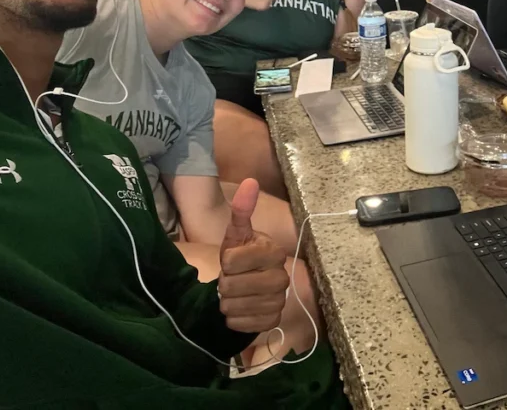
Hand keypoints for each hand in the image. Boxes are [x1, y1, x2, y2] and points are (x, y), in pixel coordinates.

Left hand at [218, 179, 288, 333]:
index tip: (232, 261)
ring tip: (235, 295)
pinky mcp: (273, 321)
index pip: (231, 261)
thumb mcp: (237, 234)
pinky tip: (240, 309)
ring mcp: (279, 301)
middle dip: (224, 284)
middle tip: (230, 280)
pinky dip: (234, 320)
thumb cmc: (241, 257)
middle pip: (231, 285)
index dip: (225, 262)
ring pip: (234, 306)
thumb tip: (250, 181)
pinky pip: (242, 324)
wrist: (251, 285)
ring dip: (227, 302)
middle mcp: (282, 276)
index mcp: (273, 251)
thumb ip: (242, 210)